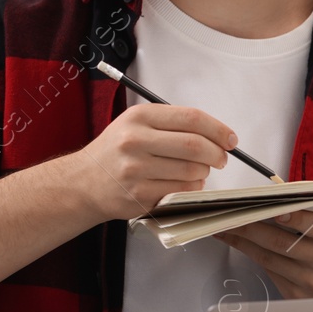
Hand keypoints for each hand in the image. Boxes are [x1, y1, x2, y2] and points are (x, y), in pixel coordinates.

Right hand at [66, 103, 235, 222]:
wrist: (82, 182)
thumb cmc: (115, 152)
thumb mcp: (136, 124)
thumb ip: (172, 124)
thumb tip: (216, 134)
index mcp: (139, 117)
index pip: (191, 118)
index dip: (218, 129)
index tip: (230, 139)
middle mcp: (135, 140)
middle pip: (195, 146)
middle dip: (217, 154)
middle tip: (221, 158)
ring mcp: (136, 169)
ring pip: (192, 171)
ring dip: (203, 174)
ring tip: (196, 172)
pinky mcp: (138, 194)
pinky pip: (181, 192)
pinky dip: (191, 189)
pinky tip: (183, 185)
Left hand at [213, 207, 312, 298]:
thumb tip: (294, 194)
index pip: (311, 225)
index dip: (291, 216)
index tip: (272, 207)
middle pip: (280, 242)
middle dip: (250, 228)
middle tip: (230, 215)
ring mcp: (309, 280)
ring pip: (268, 258)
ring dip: (244, 243)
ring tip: (227, 229)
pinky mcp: (296, 294)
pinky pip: (269, 272)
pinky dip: (254, 257)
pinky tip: (242, 246)